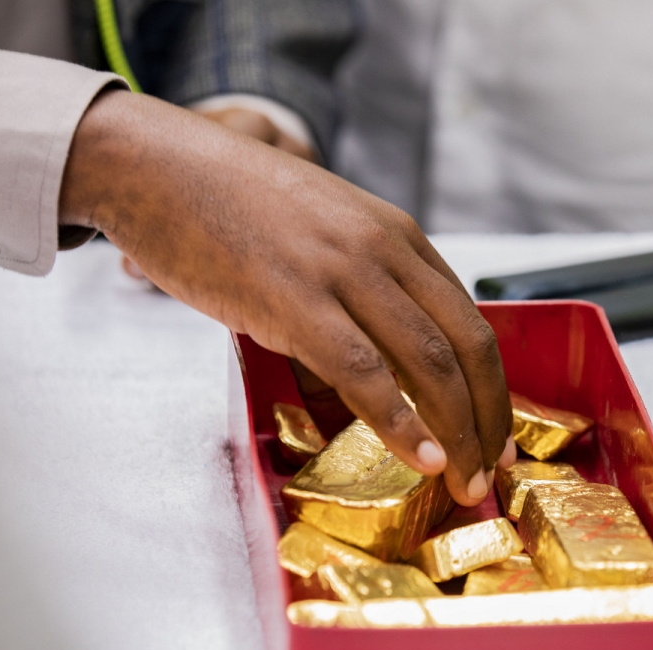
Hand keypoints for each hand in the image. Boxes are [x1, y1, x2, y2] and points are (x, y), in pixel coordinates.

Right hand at [61, 90, 514, 504]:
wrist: (156, 163)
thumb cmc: (231, 203)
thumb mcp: (323, 230)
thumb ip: (360, 284)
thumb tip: (374, 363)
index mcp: (396, 235)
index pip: (469, 320)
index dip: (492, 385)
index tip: (496, 432)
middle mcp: (383, 250)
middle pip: (467, 346)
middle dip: (490, 419)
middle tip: (491, 472)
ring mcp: (341, 273)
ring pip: (429, 363)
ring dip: (459, 433)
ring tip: (465, 484)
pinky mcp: (293, 302)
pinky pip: (364, 373)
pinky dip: (400, 423)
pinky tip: (420, 460)